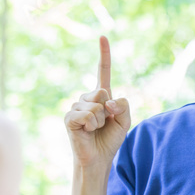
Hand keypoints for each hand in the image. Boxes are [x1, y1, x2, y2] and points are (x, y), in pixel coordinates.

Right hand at [64, 36, 131, 168]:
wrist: (98, 158)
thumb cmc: (109, 140)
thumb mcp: (124, 121)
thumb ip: (122, 106)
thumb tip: (106, 101)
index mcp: (100, 96)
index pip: (102, 71)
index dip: (104, 54)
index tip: (103, 36)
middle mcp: (86, 98)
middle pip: (102, 91)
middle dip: (108, 110)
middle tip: (103, 124)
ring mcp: (76, 107)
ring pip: (96, 105)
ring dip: (101, 121)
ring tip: (95, 130)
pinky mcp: (70, 117)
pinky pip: (88, 115)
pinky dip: (92, 125)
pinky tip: (87, 132)